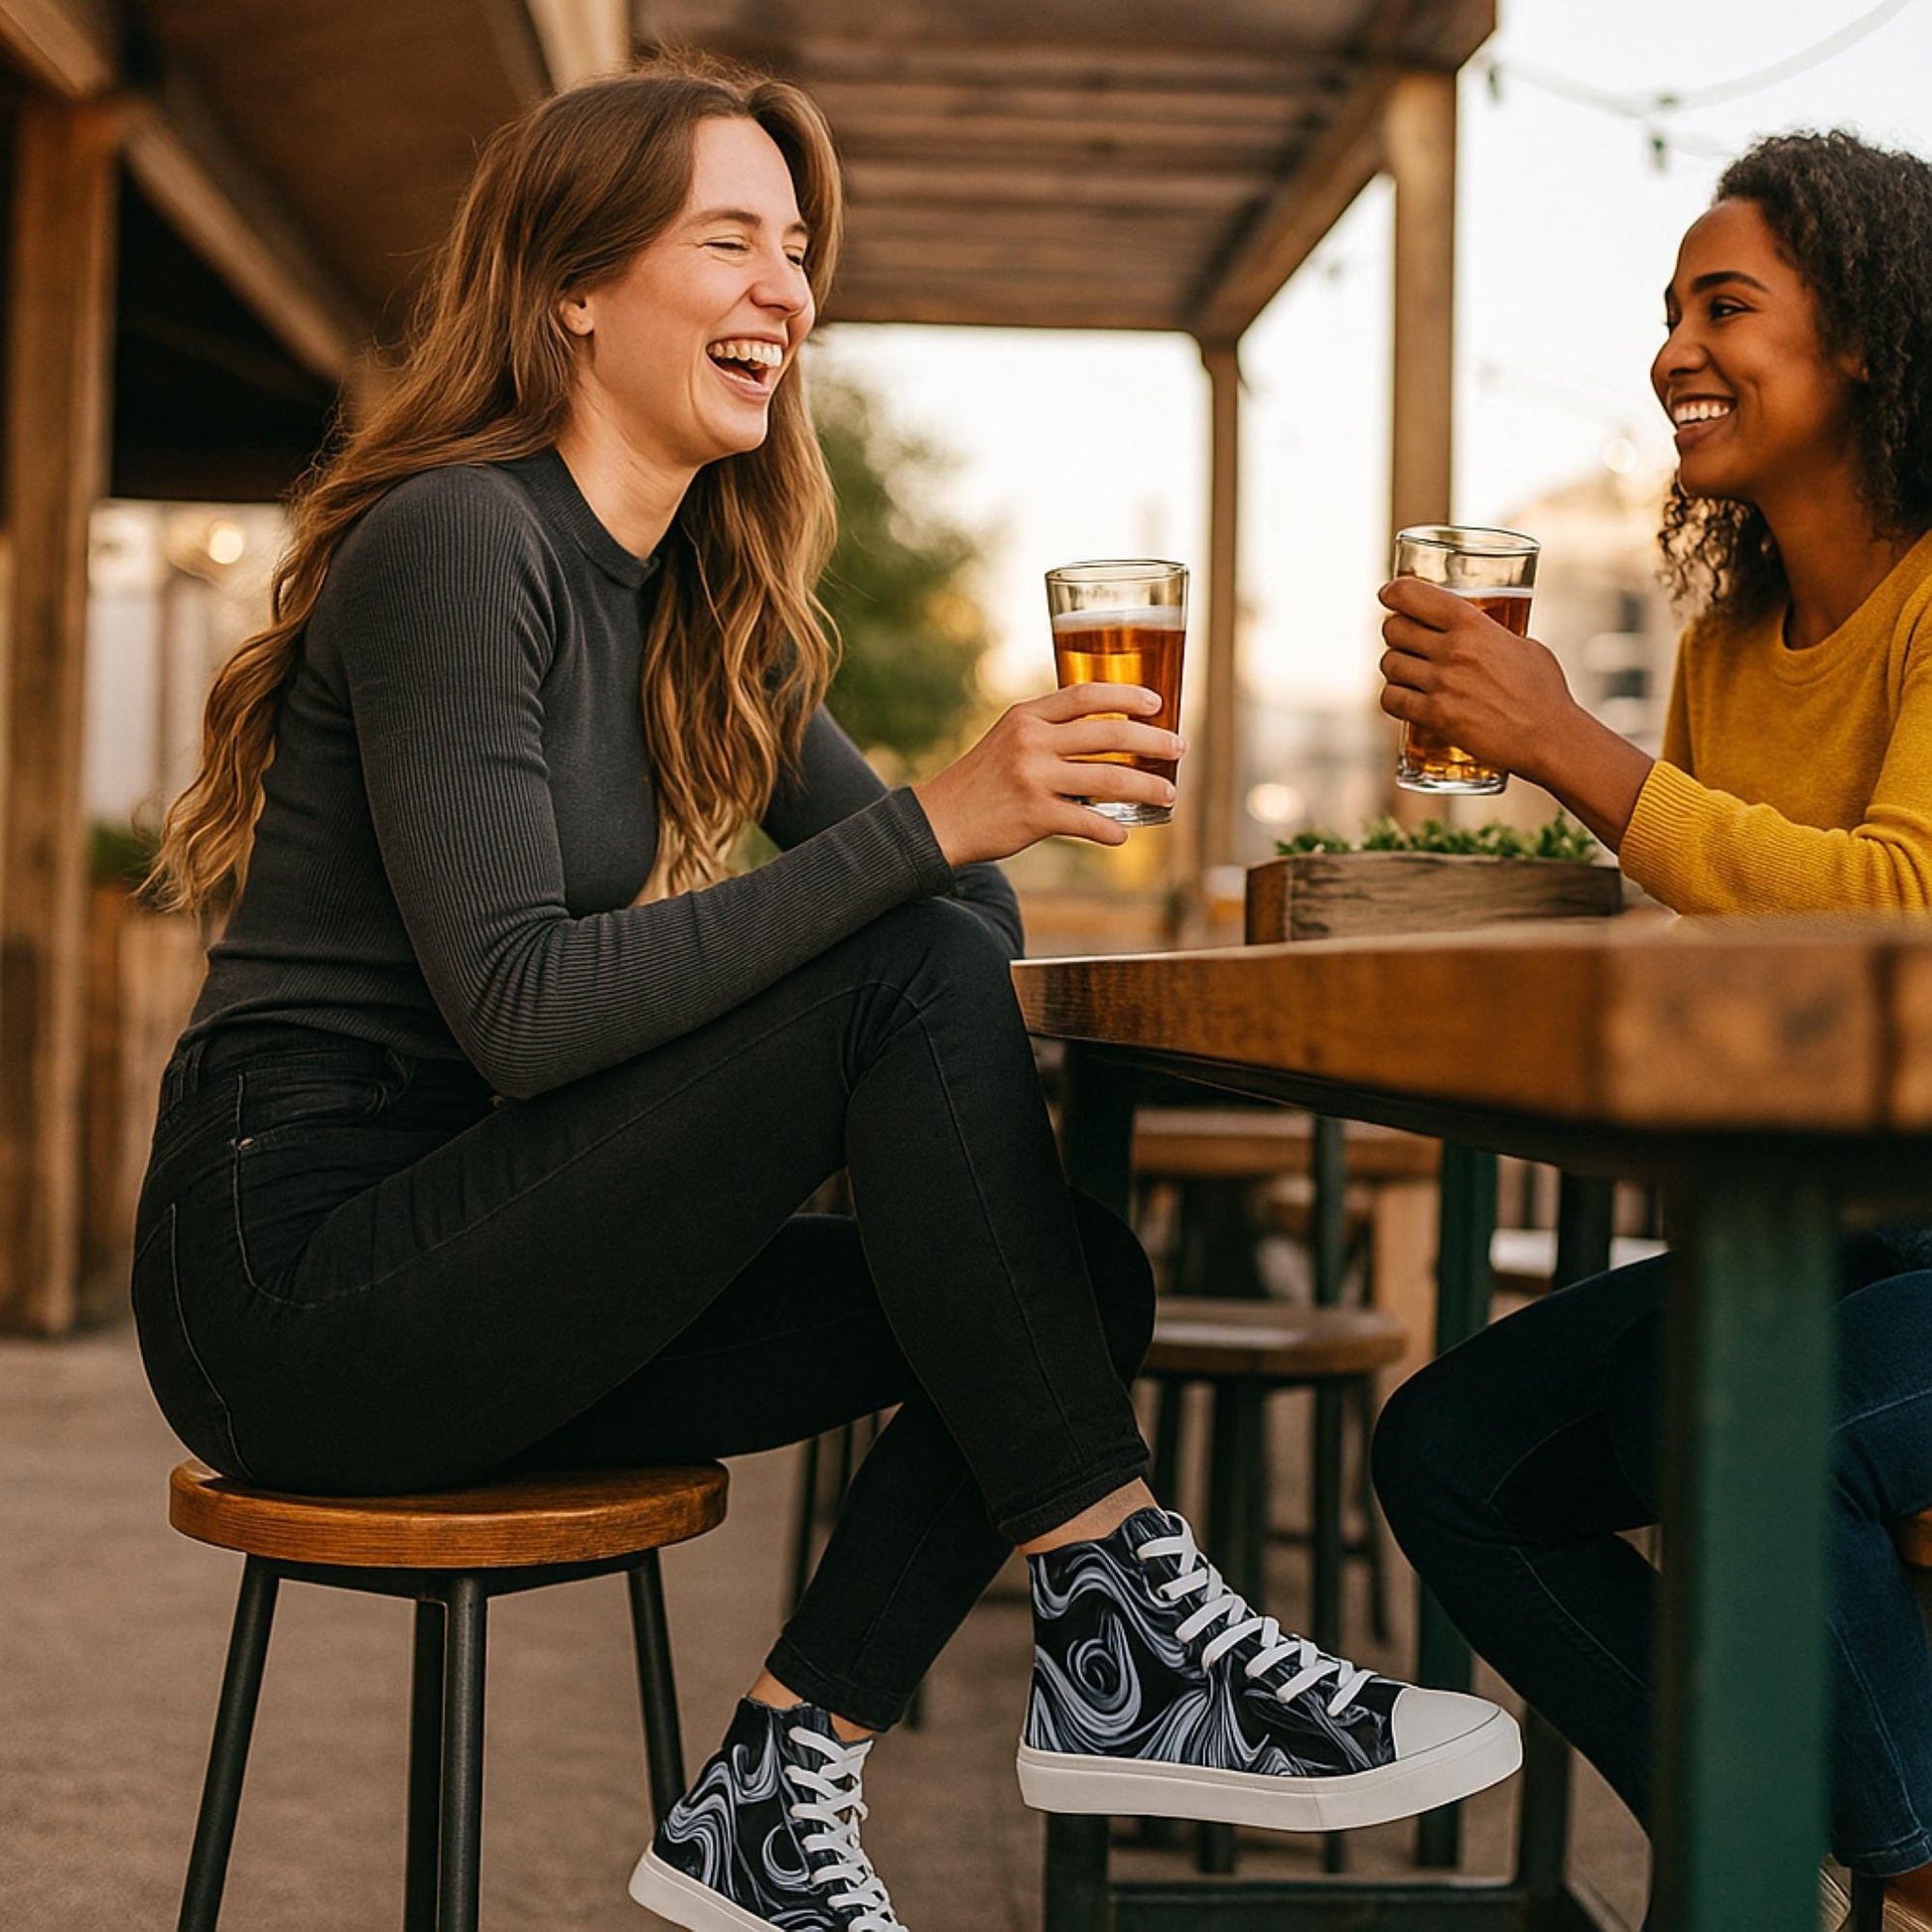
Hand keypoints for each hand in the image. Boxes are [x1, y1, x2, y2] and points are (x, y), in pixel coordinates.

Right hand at [912, 684, 1185, 865]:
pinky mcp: (1035, 816)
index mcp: (1027, 716)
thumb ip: (1049, 732)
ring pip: (1110, 778)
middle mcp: (1032, 741)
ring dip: (1147, 786)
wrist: (939, 820)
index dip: (1127, 695)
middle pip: (1109, 733)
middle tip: (1178, 747)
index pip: (1086, 695)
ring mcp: (1034, 778)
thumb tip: (1106, 736)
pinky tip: (1123, 834)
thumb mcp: (1008, 739)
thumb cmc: (981, 781)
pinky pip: (1089, 822)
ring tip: (1169, 793)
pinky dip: (1112, 830)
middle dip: (1153, 739)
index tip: (1157, 703)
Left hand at [1376, 577, 1577, 786]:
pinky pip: (1391, 699)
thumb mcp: (1523, 645)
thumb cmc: (1543, 693)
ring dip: (1394, 668)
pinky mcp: (1435, 716)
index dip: (1393, 593)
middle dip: (1395, 634)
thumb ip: (1492, 634)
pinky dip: (1393, 698)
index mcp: (1473, 624)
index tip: (1388, 595)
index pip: (1414, 596)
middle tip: (1405, 642)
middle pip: (1394, 629)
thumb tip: (1477, 630)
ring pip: (1389, 664)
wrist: (1549, 738)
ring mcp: (1442, 684)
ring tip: (1409, 674)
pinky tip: (1403, 700)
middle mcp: (1453, 650)